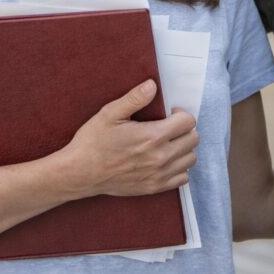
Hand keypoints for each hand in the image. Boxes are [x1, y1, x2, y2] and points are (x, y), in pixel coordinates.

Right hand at [63, 80, 198, 196]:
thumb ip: (134, 98)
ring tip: (168, 142)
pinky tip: (165, 160)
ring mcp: (159, 175)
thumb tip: (152, 85)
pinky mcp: (154, 187)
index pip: (188, 122)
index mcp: (152, 136)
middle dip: (184, 129)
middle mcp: (160, 157)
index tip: (169, 113)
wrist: (80, 173)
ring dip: (183, 148)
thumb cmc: (92, 142)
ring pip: (190, 159)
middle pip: (193, 139)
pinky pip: (182, 178)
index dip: (180, 114)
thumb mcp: (110, 113)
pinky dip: (179, 168)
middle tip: (169, 126)